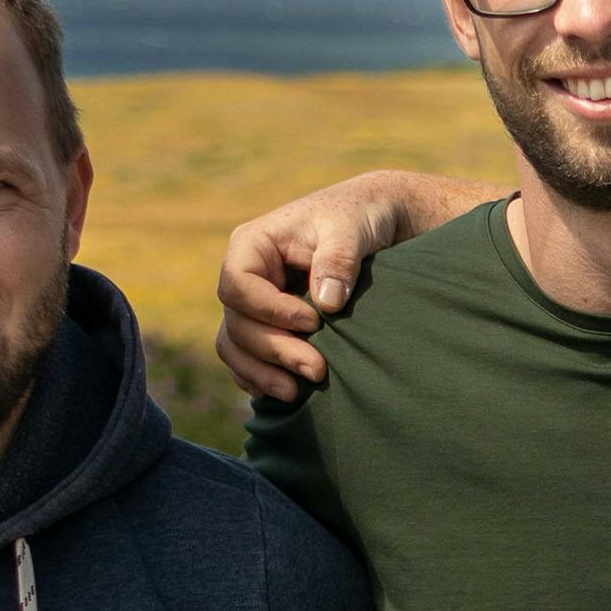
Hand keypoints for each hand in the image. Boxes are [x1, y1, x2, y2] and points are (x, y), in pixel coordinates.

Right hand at [213, 172, 458, 404]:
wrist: (374, 223)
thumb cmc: (358, 217)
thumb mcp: (350, 228)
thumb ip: (338, 259)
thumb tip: (326, 303)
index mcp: (253, 245)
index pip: (238, 284)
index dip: (270, 310)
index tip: (313, 323)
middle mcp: (245, 277)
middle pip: (237, 322)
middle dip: (274, 350)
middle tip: (318, 370)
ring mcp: (253, 305)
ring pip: (236, 345)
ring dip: (261, 372)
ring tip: (295, 394)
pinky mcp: (268, 327)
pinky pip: (247, 358)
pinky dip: (259, 377)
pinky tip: (284, 393)